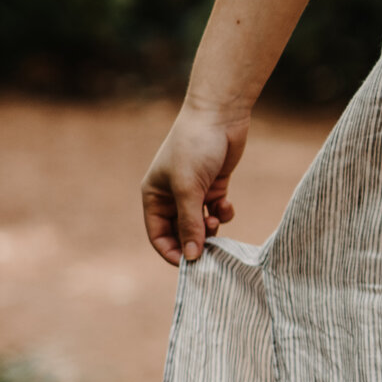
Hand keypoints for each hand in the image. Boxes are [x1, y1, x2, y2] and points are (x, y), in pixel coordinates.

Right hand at [141, 104, 249, 265]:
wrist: (219, 116)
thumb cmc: (195, 148)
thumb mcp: (188, 189)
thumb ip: (190, 224)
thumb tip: (192, 257)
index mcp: (154, 197)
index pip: (159, 235)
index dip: (173, 252)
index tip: (192, 265)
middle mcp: (171, 197)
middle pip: (181, 232)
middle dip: (196, 241)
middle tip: (212, 248)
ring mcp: (194, 192)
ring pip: (202, 224)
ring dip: (211, 229)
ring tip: (217, 221)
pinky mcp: (214, 186)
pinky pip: (217, 211)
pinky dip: (223, 214)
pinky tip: (226, 206)